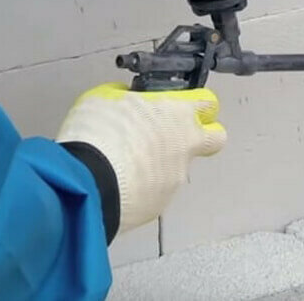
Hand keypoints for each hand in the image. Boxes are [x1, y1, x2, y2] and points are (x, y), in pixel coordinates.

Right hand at [56, 83, 226, 232]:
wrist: (88, 182)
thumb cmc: (98, 134)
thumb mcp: (106, 98)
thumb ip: (128, 99)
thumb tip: (129, 104)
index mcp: (177, 114)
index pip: (208, 104)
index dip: (198, 104)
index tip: (184, 105)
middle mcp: (185, 146)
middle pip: (215, 139)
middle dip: (202, 136)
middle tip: (172, 135)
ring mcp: (175, 178)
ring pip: (177, 168)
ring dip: (157, 164)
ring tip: (121, 163)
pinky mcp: (159, 205)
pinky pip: (155, 192)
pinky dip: (140, 187)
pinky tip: (115, 183)